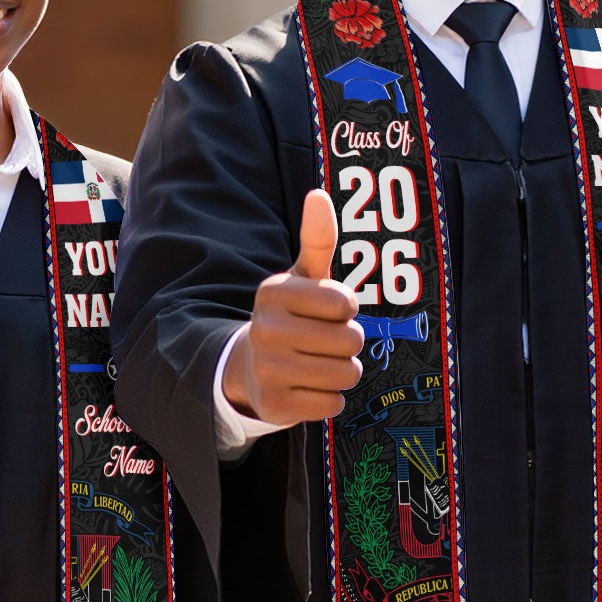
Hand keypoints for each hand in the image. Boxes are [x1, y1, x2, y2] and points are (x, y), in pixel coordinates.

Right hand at [223, 189, 364, 426]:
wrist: (250, 367)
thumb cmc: (292, 316)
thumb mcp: (303, 277)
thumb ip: (317, 238)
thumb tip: (319, 194)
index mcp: (273, 292)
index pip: (346, 304)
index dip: (346, 310)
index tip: (326, 311)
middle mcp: (265, 330)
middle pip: (351, 340)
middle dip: (347, 343)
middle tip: (322, 341)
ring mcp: (267, 371)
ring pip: (346, 374)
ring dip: (343, 371)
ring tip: (317, 363)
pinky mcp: (274, 407)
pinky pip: (333, 404)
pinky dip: (328, 398)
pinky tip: (305, 387)